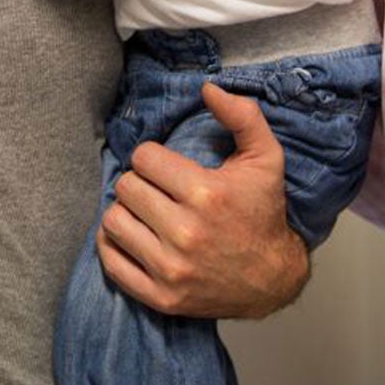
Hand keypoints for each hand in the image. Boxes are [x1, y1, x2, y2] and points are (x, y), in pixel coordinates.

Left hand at [97, 82, 309, 319]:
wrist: (272, 278)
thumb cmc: (264, 213)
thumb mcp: (266, 158)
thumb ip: (241, 115)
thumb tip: (207, 87)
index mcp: (206, 194)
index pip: (143, 158)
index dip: (152, 158)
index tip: (165, 167)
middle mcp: (186, 232)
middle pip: (126, 187)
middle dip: (139, 183)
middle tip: (156, 190)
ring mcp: (171, 268)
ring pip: (113, 222)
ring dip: (125, 213)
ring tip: (144, 212)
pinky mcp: (161, 297)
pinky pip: (111, 263)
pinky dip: (113, 246)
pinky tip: (131, 236)